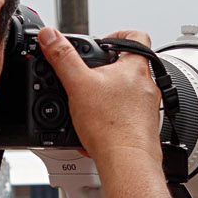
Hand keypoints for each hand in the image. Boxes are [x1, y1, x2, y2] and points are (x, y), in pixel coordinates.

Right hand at [36, 25, 161, 167]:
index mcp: (136, 68)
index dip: (118, 34)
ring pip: (127, 91)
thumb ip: (62, 57)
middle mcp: (148, 86)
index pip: (137, 36)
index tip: (102, 43)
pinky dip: (112, 115)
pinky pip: (127, 114)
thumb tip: (49, 35)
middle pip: (129, 65)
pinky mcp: (144, 127)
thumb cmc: (112, 127)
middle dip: (106, 68)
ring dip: (109, 93)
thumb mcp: (77, 84)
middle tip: (89, 75)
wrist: (127, 163)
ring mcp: (148, 108)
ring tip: (90, 101)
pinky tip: (97, 123)